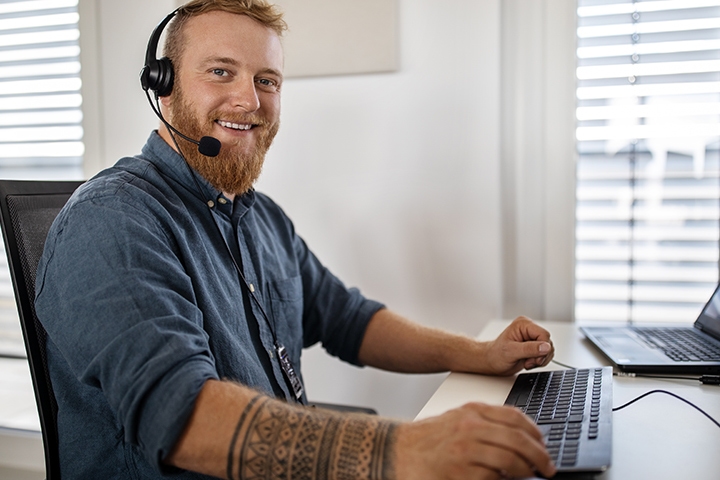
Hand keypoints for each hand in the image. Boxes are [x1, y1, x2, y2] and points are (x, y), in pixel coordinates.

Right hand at [394, 402, 555, 479]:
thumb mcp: (458, 419)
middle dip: (539, 456)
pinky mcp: (461, 472)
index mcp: (472, 411)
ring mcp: (465, 450)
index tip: (543, 443)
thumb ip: (485, 423)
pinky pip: (493, 478)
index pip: (514, 417)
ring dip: (525, 471)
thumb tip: (519, 437)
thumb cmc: (428, 439)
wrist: (398, 451)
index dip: (535, 432)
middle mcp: (470, 427)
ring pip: (510, 460)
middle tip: (546, 466)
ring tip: (529, 475)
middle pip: (518, 439)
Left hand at [482, 317, 553, 375]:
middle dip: (541, 356)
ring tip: (527, 362)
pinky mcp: (534, 347)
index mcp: (523, 324)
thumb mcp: (511, 352)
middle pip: (548, 342)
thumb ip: (529, 349)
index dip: (543, 348)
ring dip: (540, 360)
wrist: (492, 362)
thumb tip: (546, 347)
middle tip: (528, 362)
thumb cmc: (496, 354)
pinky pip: (545, 354)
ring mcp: (532, 338)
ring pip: (548, 349)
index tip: (535, 359)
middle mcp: (529, 329)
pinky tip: (528, 363)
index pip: (544, 334)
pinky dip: (539, 362)